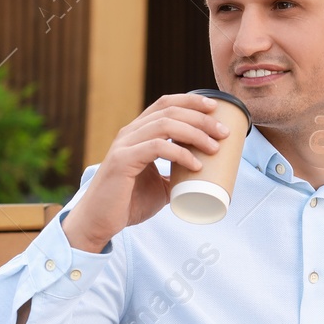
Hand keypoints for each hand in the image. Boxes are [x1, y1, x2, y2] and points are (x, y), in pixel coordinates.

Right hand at [61, 93, 231, 252]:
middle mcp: (130, 133)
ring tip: (215, 147)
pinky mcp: (122, 161)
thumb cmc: (127, 203)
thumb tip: (202, 177)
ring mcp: (125, 145)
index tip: (216, 109)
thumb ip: (175, 177)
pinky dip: (180, 152)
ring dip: (195, 133)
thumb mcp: (159, 186)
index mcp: (137, 133)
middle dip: (201, 118)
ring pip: (165, 125)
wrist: (99, 222)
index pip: (166, 104)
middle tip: (224, 133)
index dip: (192, 101)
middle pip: (170, 111)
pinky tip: (196, 163)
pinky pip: (156, 147)